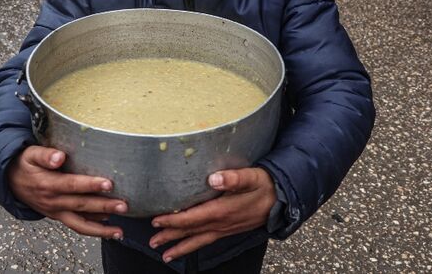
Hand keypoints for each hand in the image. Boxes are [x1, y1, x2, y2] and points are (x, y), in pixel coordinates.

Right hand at [8, 146, 125, 238]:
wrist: (10, 181)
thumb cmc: (25, 164)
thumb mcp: (30, 155)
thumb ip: (45, 155)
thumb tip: (59, 157)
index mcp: (48, 184)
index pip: (72, 185)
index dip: (90, 185)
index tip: (108, 184)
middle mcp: (53, 201)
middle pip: (81, 205)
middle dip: (104, 206)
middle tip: (124, 205)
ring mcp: (56, 211)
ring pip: (80, 224)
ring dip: (101, 229)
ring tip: (120, 231)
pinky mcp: (59, 216)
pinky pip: (77, 226)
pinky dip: (94, 229)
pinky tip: (110, 228)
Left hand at [148, 168, 275, 262]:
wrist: (280, 199)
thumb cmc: (264, 184)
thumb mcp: (251, 176)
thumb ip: (233, 178)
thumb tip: (213, 178)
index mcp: (222, 210)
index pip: (192, 217)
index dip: (173, 220)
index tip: (156, 219)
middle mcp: (221, 223)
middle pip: (191, 232)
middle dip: (171, 236)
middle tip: (152, 242)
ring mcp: (224, 229)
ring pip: (198, 240)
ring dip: (180, 247)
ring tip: (164, 254)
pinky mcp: (228, 230)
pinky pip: (207, 241)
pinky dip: (194, 246)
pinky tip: (185, 249)